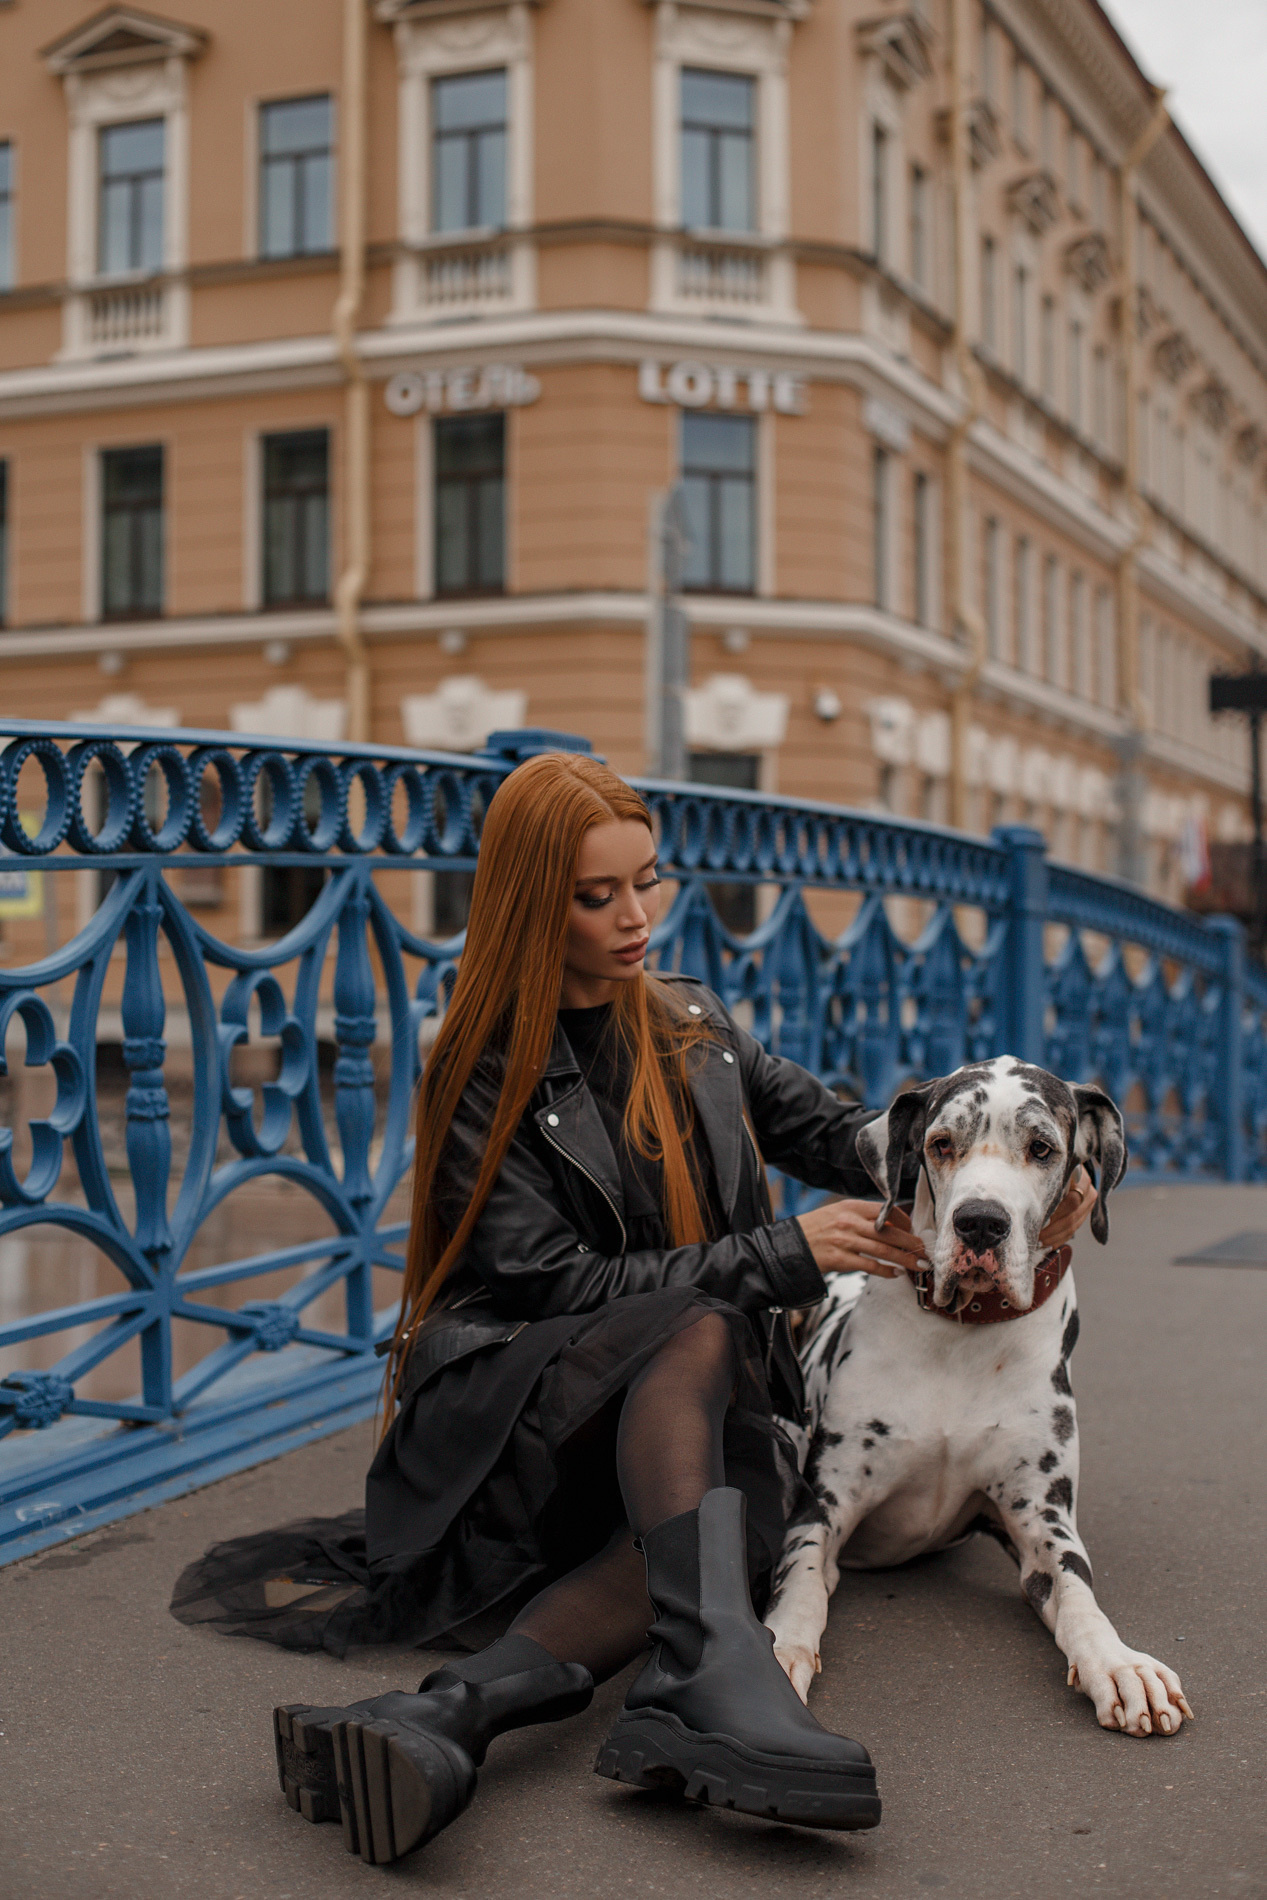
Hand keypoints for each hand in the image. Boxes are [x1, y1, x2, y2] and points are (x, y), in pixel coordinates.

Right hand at [796, 1200, 926, 1278]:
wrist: (790, 1244)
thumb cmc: (815, 1229)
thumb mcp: (838, 1213)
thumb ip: (862, 1218)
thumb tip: (891, 1227)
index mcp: (851, 1207)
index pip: (886, 1210)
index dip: (905, 1221)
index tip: (912, 1231)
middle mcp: (849, 1221)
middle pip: (889, 1232)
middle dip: (911, 1243)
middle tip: (924, 1251)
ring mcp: (845, 1240)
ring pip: (884, 1250)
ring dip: (904, 1259)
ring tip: (917, 1265)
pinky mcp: (840, 1259)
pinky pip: (870, 1266)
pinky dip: (886, 1271)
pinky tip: (895, 1274)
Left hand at [1039, 1166, 1095, 1247]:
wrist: (1068, 1168)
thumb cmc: (1051, 1168)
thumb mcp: (1049, 1170)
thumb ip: (1043, 1180)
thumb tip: (1026, 1196)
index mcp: (1080, 1177)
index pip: (1071, 1201)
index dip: (1055, 1214)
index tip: (1037, 1221)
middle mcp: (1089, 1190)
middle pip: (1072, 1216)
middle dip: (1052, 1229)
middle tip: (1036, 1236)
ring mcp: (1090, 1202)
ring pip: (1073, 1225)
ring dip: (1055, 1237)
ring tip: (1039, 1242)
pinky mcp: (1087, 1212)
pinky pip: (1074, 1229)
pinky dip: (1060, 1238)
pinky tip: (1049, 1244)